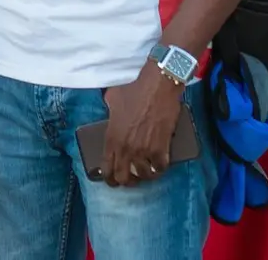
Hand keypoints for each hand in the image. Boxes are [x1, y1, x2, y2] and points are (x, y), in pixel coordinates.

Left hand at [95, 71, 183, 187]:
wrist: (157, 86)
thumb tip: (111, 115)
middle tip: (131, 179)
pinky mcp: (161, 148)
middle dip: (126, 181)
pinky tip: (159, 165)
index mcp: (111, 138)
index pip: (106, 168)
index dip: (109, 178)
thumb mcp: (112, 100)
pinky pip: (160, 168)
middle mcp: (126, 148)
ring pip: (143, 176)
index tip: (112, 180)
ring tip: (146, 172)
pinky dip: (160, 168)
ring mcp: (144, 150)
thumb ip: (109, 113)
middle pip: (123, 177)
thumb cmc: (133, 89)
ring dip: (144, 175)